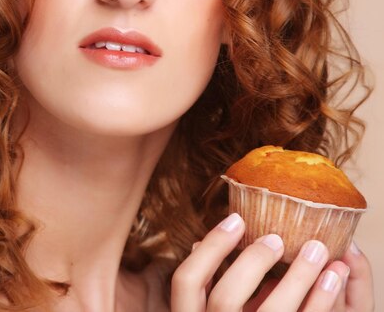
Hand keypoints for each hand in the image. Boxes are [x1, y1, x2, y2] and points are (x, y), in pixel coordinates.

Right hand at [169, 213, 374, 310]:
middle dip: (252, 262)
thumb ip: (203, 291)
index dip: (210, 247)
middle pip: (225, 299)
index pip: (187, 280)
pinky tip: (332, 278)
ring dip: (298, 278)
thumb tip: (196, 244)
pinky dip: (320, 300)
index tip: (236, 219)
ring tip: (317, 250)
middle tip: (277, 238)